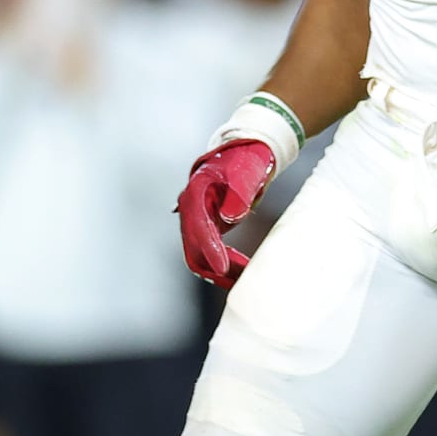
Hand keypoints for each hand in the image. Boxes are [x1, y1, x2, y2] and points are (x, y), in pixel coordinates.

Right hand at [174, 139, 275, 287]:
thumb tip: (230, 216)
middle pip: (193, 247)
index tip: (222, 268)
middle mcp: (191, 209)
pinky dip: (224, 264)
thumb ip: (239, 192)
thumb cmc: (246, 159)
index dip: (209, 248)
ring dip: (219, 270)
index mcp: (196, 191)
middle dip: (213, 267)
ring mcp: (197, 220)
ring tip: (243, 279)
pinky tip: (241, 271)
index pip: (198, 225)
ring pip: (199, 255)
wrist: (245, 155)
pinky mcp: (207, 228)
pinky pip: (210, 252)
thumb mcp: (246, 172)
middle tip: (238, 280)